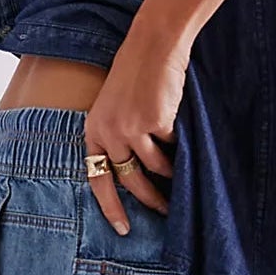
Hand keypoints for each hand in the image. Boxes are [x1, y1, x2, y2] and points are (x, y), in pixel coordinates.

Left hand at [83, 24, 190, 234]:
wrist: (153, 46)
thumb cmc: (136, 76)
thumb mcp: (115, 110)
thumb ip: (119, 140)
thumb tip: (138, 177)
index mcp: (93, 132)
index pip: (97, 179)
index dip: (111, 207)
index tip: (123, 228)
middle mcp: (108, 133)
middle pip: (130, 181)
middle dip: (150, 199)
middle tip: (166, 211)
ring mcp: (132, 128)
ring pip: (156, 167)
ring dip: (171, 172)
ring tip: (181, 172)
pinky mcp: (156, 122)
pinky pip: (173, 147)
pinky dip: (180, 145)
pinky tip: (182, 132)